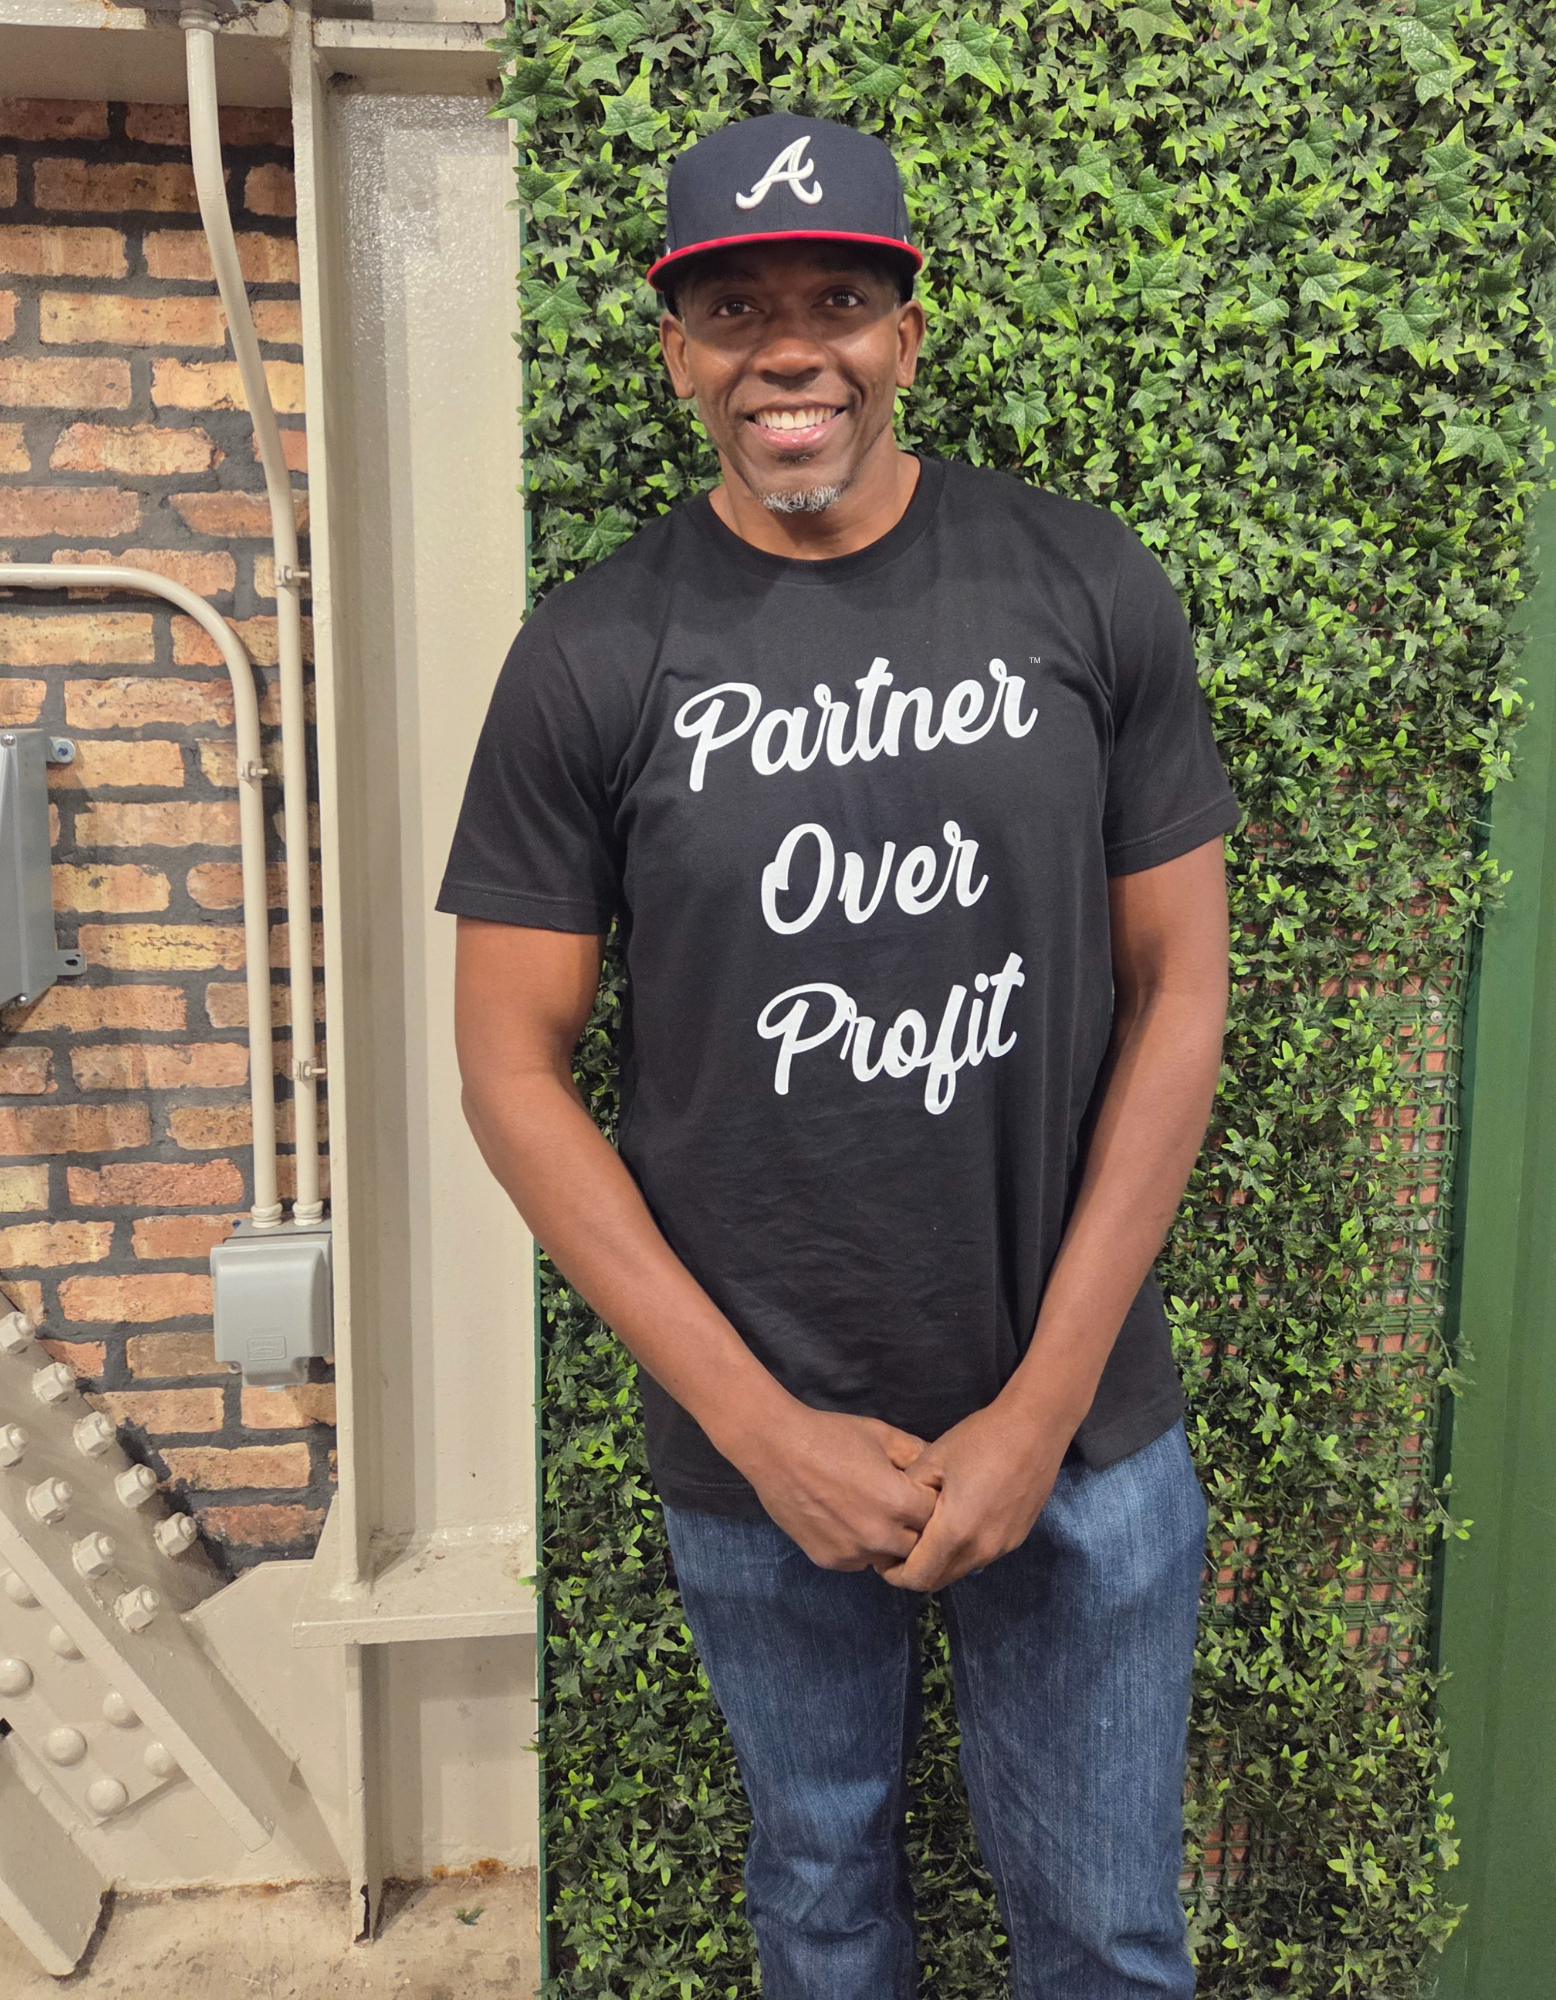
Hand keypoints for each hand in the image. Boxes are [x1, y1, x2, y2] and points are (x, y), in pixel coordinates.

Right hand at [725, 1402, 936, 1571]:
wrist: (777, 1449)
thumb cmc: (831, 1436)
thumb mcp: (881, 1435)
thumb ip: (917, 1454)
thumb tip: (942, 1470)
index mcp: (898, 1502)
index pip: (938, 1517)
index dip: (932, 1503)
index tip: (922, 1492)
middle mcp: (880, 1535)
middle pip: (919, 1545)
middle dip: (916, 1528)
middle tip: (901, 1506)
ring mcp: (854, 1553)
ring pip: (889, 1557)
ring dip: (889, 1542)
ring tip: (872, 1512)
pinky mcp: (830, 1560)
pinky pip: (859, 1560)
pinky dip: (861, 1546)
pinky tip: (847, 1519)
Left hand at [879, 1396, 1072, 1591]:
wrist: (1035, 1428)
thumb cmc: (980, 1440)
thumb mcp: (932, 1459)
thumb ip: (907, 1493)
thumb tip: (896, 1514)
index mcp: (956, 1532)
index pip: (918, 1577)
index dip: (895, 1574)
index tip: (882, 1558)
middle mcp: (981, 1550)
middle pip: (940, 1580)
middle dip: (915, 1572)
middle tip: (898, 1549)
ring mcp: (1003, 1546)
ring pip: (961, 1569)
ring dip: (940, 1561)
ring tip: (926, 1534)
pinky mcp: (1017, 1537)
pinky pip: (981, 1555)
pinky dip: (962, 1550)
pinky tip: (957, 1522)